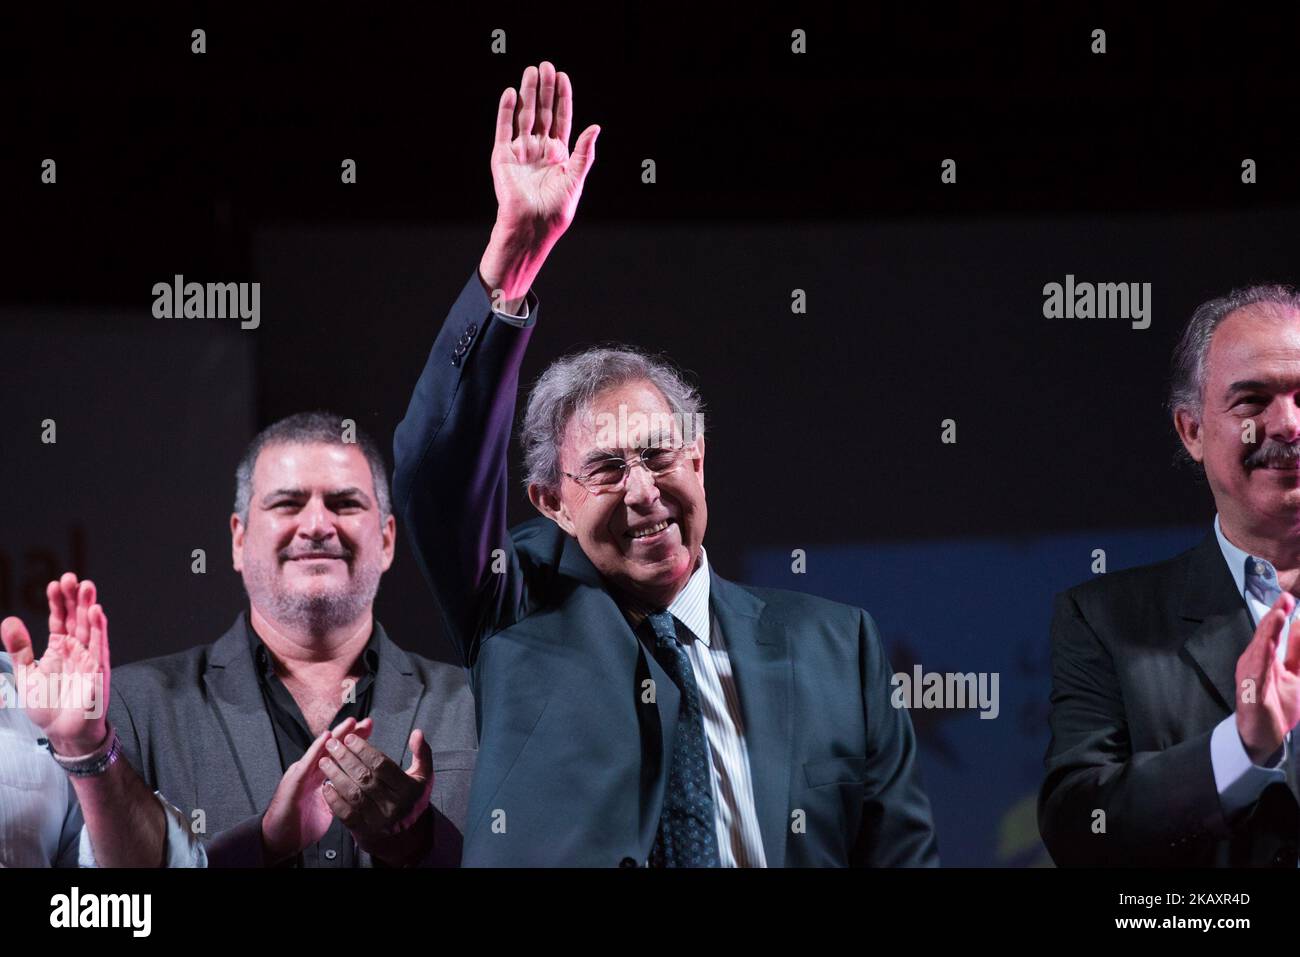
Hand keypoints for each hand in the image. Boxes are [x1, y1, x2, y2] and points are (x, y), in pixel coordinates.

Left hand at [1, 572, 109, 755]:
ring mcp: (89, 657)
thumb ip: (19, 648)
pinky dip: (99, 629)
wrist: (62, 732)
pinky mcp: (98, 669)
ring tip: (86, 587)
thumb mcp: (26, 674)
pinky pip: (99, 645)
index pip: (59, 618)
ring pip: (89, 626)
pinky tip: (97, 612)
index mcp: (59, 647)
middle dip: (74, 597)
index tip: (53, 585)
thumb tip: (9, 620)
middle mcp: (76, 648)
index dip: (57, 602)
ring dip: (89, 606)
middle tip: (71, 578)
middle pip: (76, 617)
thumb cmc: (47, 705)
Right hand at [260, 716, 373, 863]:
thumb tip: (358, 790)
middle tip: (366, 722)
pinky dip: (316, 750)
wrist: (278, 841)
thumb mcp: (328, 807)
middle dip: (350, 734)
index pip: (341, 756)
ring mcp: (301, 775)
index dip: (356, 744)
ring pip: (321, 751)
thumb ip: (340, 794)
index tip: (371, 731)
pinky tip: (326, 739)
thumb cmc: (300, 825)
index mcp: (320, 778)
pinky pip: (307, 764)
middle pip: (333, 749)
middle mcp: (311, 772)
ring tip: (350, 723)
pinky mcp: (293, 783)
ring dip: (336, 735)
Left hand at [319, 728, 434, 865]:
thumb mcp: (423, 775)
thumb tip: (417, 733)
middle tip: (332, 744)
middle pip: (365, 777)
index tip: (350, 738)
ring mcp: (378, 819)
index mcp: (408, 789)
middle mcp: (394, 805)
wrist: (405, 833)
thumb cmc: (411, 797)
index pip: (382, 765)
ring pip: (353, 794)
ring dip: (336, 776)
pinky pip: (346, 814)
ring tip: (325, 762)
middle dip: (345, 758)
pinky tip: (326, 786)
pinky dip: (334, 800)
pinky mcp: (364, 830)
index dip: (364, 750)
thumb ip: (422, 753)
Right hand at [479, 60, 599, 304]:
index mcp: (558, 154)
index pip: (560, 119)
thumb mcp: (576, 179)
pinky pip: (504, 129)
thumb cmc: (556, 209)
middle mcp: (539, 150)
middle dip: (544, 89)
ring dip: (527, 93)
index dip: (562, 98)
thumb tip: (596, 127)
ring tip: (531, 70)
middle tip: (546, 65)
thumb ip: (584, 153)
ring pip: (524, 115)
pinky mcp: (503, 157)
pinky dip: (506, 111)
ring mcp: (521, 151)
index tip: (563, 77)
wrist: (532, 226)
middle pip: (542, 112)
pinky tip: (511, 92)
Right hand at [1235, 591, 1299, 763]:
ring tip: (1278, 615)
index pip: (1271, 632)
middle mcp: (1253, 663)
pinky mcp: (1251, 692)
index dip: (1279, 614)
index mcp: (1263, 658)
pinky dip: (1262, 656)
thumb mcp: (1294, 675)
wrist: (1263, 739)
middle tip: (1285, 599)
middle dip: (1275, 617)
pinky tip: (1267, 645)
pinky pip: (1257, 672)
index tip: (1288, 598)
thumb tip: (1299, 625)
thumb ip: (1296, 652)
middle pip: (1263, 636)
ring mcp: (1250, 677)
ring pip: (1259, 650)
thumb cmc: (1276, 707)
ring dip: (1269, 632)